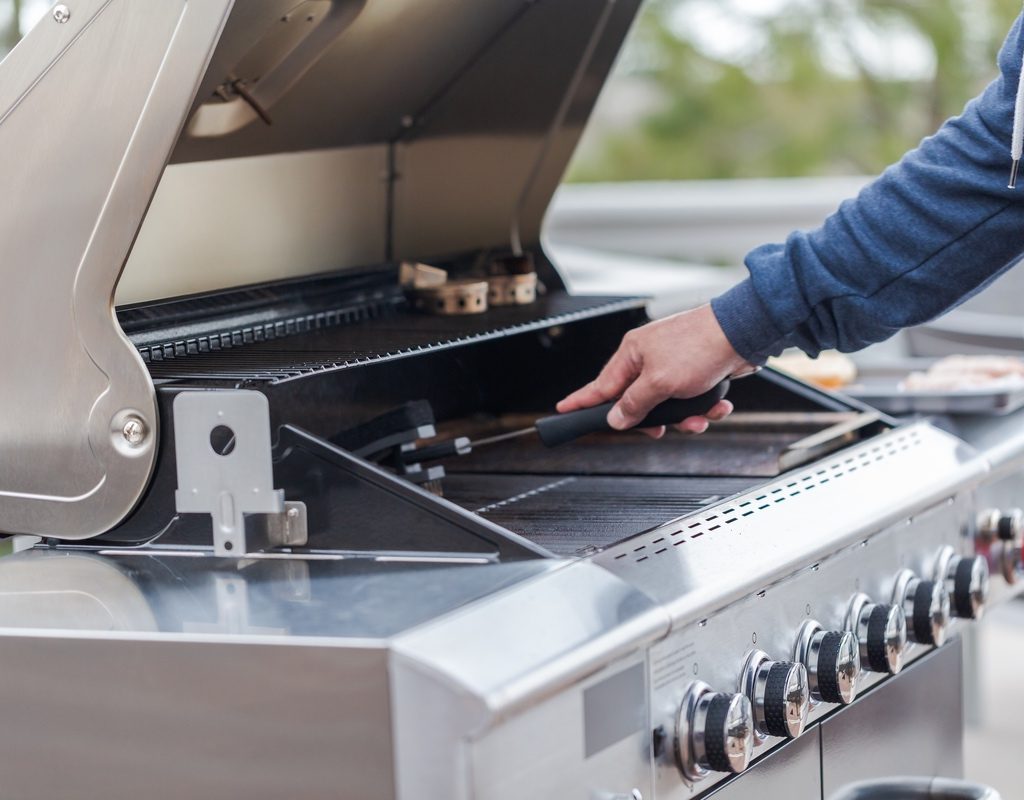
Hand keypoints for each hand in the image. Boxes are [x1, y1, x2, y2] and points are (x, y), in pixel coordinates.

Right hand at [557, 304, 750, 435]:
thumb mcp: (659, 382)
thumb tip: (616, 418)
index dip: (581, 401)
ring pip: (667, 405)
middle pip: (637, 401)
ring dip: (684, 417)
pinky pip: (690, 399)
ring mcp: (673, 364)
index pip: (600, 385)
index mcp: (633, 353)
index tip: (564, 410)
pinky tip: (716, 406)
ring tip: (698, 418)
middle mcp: (650, 357)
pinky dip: (702, 407)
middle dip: (653, 420)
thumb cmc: (700, 345)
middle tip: (660, 429)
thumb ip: (634, 404)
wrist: (743, 333)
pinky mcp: (695, 371)